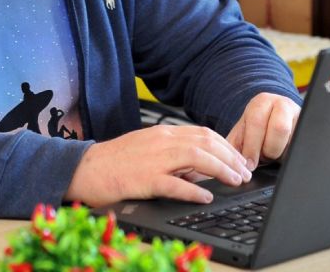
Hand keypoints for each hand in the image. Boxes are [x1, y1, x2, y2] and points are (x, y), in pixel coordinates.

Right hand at [64, 125, 253, 207]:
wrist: (83, 168)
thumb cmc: (115, 162)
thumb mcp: (148, 151)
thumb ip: (175, 157)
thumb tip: (203, 170)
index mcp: (163, 133)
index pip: (203, 134)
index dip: (227, 146)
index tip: (240, 159)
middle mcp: (161, 141)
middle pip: (205, 143)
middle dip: (231, 157)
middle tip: (245, 172)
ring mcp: (152, 159)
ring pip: (196, 157)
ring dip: (221, 169)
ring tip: (235, 181)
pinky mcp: (143, 179)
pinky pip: (174, 183)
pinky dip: (193, 189)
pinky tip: (206, 196)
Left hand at [226, 93, 300, 170]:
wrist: (276, 124)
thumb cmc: (256, 132)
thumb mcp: (241, 136)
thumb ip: (233, 147)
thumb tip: (231, 165)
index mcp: (262, 102)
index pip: (257, 122)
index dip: (252, 146)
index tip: (250, 164)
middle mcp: (283, 104)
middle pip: (279, 128)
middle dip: (269, 149)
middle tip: (264, 157)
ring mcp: (300, 114)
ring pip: (294, 138)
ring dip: (282, 152)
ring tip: (275, 154)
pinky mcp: (310, 127)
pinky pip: (304, 145)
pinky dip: (293, 154)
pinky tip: (286, 154)